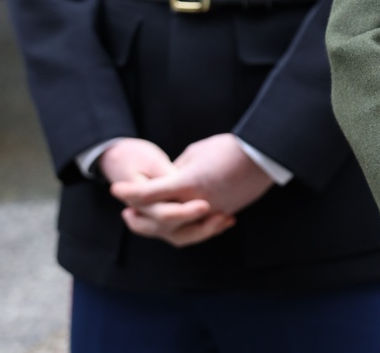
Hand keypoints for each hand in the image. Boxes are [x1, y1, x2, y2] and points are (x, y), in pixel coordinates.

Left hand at [110, 134, 272, 247]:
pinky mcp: (222, 215)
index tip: (115, 190)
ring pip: (178, 232)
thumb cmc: (229, 148)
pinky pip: (197, 228)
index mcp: (186, 184)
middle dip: (140, 219)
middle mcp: (195, 204)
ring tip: (149, 222)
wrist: (263, 157)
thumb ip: (179, 170)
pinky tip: (178, 222)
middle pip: (159, 220)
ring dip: (159, 229)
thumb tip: (170, 179)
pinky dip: (184, 227)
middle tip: (126, 215)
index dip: (130, 192)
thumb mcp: (197, 153)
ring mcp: (210, 213)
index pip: (150, 193)